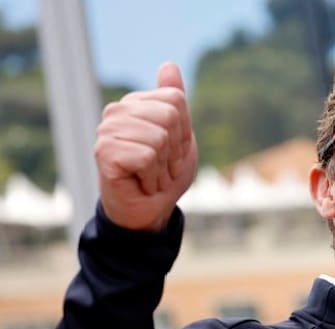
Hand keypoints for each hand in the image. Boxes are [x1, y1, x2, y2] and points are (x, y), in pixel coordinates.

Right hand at [95, 62, 197, 230]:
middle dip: (174, 150)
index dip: (183, 132)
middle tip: (160, 166)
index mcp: (135, 103)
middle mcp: (116, 112)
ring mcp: (106, 131)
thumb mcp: (179, 136)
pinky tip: (141, 183)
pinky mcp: (103, 152)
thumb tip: (169, 64)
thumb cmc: (163, 174)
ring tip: (150, 175)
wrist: (149, 210)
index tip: (171, 150)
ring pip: (159, 138)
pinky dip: (153, 177)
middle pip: (169, 117)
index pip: (176, 101)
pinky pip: (147, 157)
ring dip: (163, 167)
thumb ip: (174, 101)